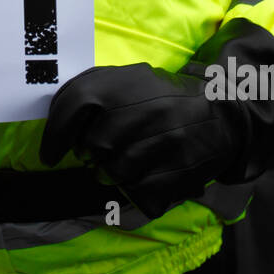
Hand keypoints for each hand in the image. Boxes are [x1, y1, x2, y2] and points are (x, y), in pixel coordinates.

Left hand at [39, 61, 245, 219]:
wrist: (223, 117)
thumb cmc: (163, 99)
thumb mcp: (131, 79)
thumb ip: (93, 89)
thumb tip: (56, 120)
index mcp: (131, 83)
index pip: (76, 103)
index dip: (56, 133)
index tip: (50, 154)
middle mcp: (149, 110)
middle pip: (92, 146)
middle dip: (90, 155)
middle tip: (102, 152)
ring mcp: (166, 144)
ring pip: (112, 174)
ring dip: (111, 174)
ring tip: (126, 162)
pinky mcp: (178, 174)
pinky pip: (135, 195)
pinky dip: (133, 191)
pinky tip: (146, 175)